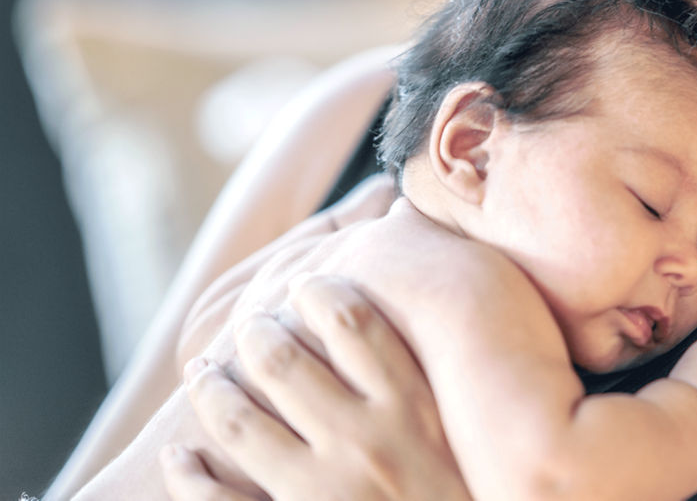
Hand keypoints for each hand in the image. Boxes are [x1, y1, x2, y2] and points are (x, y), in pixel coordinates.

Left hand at [168, 274, 471, 500]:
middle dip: (255, 333)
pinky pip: (218, 500)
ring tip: (204, 372)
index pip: (354, 323)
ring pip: (242, 421)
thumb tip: (451, 251)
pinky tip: (181, 456)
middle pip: (285, 361)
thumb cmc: (482, 493)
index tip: (305, 285)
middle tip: (248, 325)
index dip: (320, 293)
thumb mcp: (484, 429)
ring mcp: (326, 492)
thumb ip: (463, 362)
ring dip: (212, 389)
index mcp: (417, 410)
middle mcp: (369, 446)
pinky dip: (189, 474)